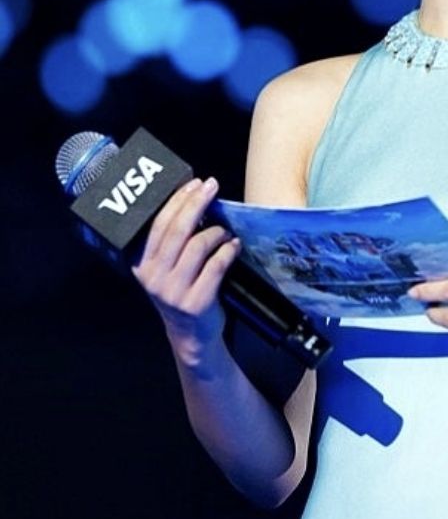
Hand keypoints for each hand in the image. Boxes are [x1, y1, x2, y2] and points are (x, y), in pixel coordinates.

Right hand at [131, 177, 241, 368]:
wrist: (192, 335)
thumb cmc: (183, 290)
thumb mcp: (168, 267)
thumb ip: (174, 240)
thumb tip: (194, 199)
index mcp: (142, 264)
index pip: (158, 224)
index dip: (177, 201)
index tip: (195, 183)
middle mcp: (153, 278)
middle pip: (177, 230)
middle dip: (196, 203)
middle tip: (212, 187)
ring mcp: (173, 291)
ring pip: (198, 245)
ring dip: (217, 232)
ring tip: (225, 232)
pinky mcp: (196, 302)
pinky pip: (216, 265)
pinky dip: (229, 250)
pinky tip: (235, 245)